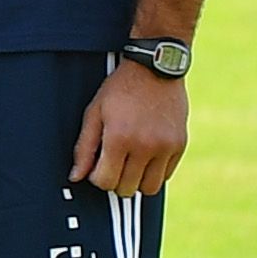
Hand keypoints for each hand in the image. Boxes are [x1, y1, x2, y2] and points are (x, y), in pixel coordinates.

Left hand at [71, 60, 186, 197]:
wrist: (155, 67)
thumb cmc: (120, 88)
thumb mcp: (95, 112)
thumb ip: (84, 147)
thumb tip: (76, 177)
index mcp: (119, 138)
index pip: (106, 182)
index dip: (97, 177)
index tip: (98, 166)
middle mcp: (145, 146)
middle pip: (127, 189)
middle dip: (115, 181)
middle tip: (113, 163)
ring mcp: (165, 147)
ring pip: (149, 189)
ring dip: (137, 181)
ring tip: (130, 163)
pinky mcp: (180, 144)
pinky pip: (166, 176)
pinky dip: (155, 172)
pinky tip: (146, 155)